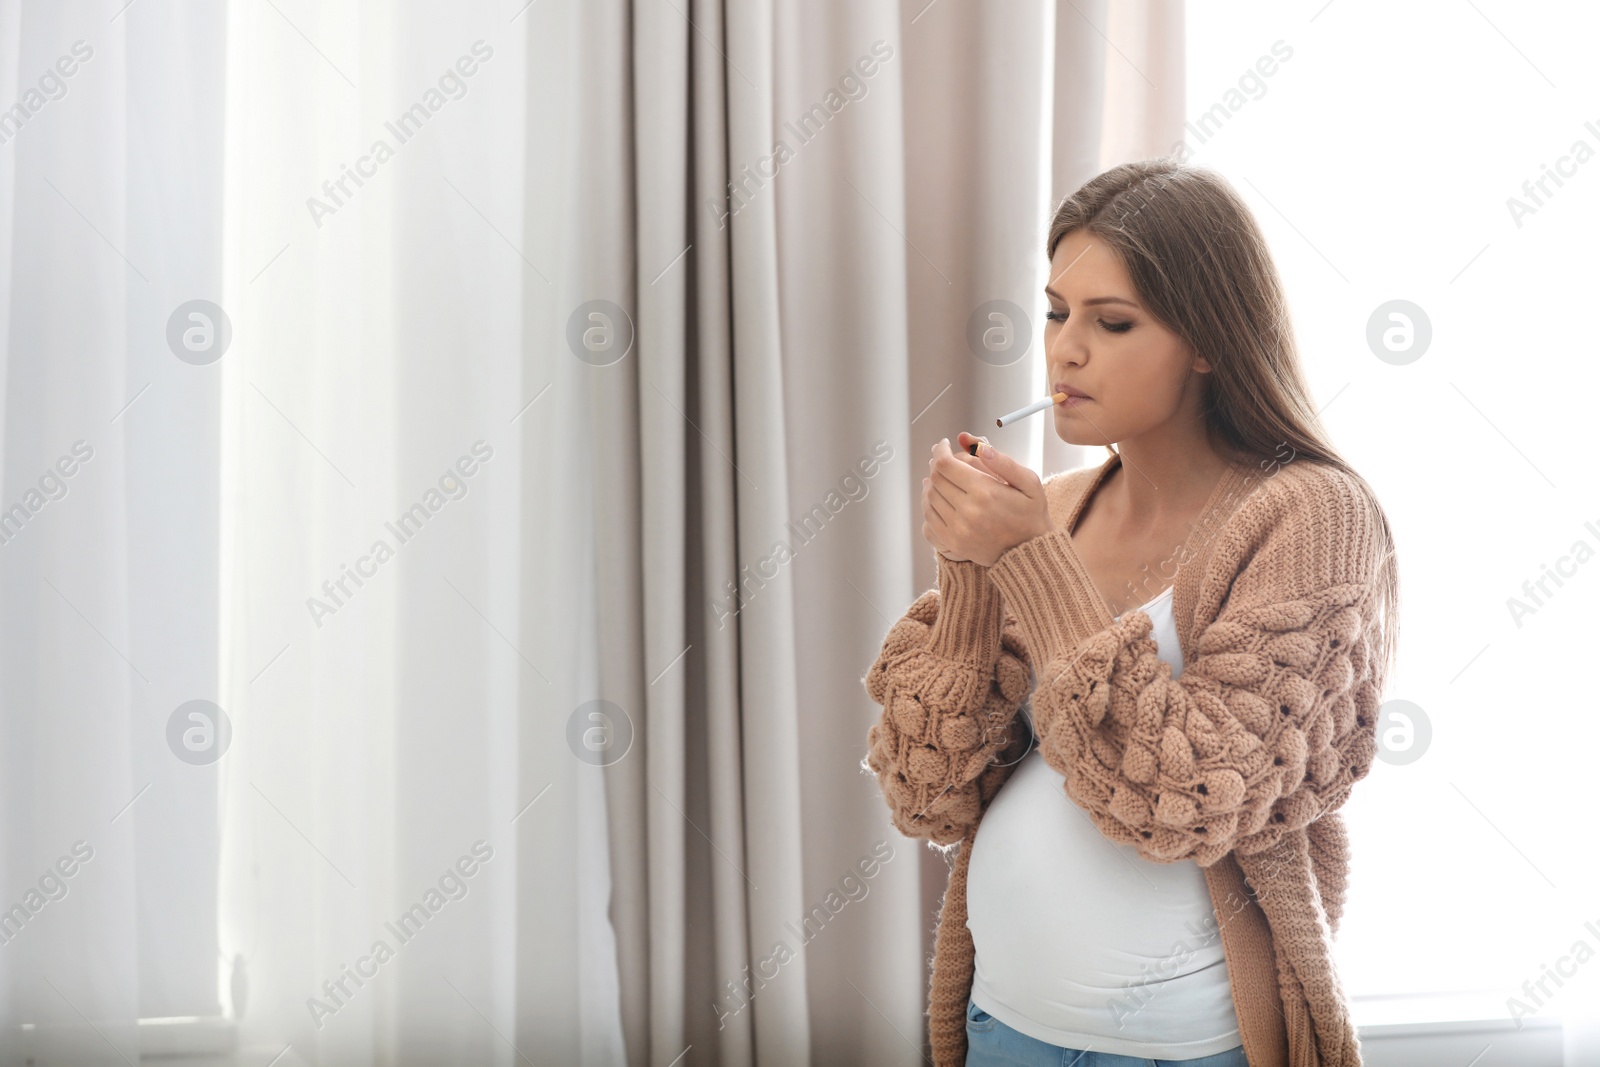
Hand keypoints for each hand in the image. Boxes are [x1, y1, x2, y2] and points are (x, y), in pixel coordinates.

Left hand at [922, 435, 1053, 567]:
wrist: (1029, 552)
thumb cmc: (1030, 514)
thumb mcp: (1029, 483)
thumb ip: (1004, 462)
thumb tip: (980, 447)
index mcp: (985, 492)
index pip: (946, 465)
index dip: (940, 451)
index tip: (943, 445)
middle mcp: (968, 511)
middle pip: (936, 479)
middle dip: (936, 464)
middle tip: (941, 458)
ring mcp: (958, 528)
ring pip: (930, 497)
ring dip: (931, 482)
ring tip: (938, 475)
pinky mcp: (953, 542)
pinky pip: (929, 518)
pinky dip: (928, 503)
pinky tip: (935, 495)